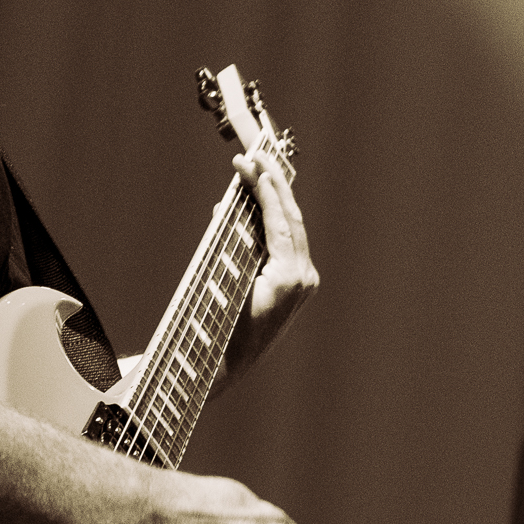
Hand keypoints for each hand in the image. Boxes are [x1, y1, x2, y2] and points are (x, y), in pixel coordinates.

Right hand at [221, 149, 317, 386]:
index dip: (266, 191)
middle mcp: (303, 278)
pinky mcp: (301, 285)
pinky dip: (276, 222)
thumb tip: (228, 209)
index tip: (251, 166)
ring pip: (294, 230)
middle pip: (292, 220)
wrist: (229, 364)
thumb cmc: (218, 326)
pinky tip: (262, 201)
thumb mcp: (220, 281)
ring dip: (276, 199)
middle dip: (275, 186)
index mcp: (288, 278)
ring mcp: (305, 283)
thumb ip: (226, 244)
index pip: (280, 222)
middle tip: (257, 158)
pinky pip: (290, 244)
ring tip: (260, 171)